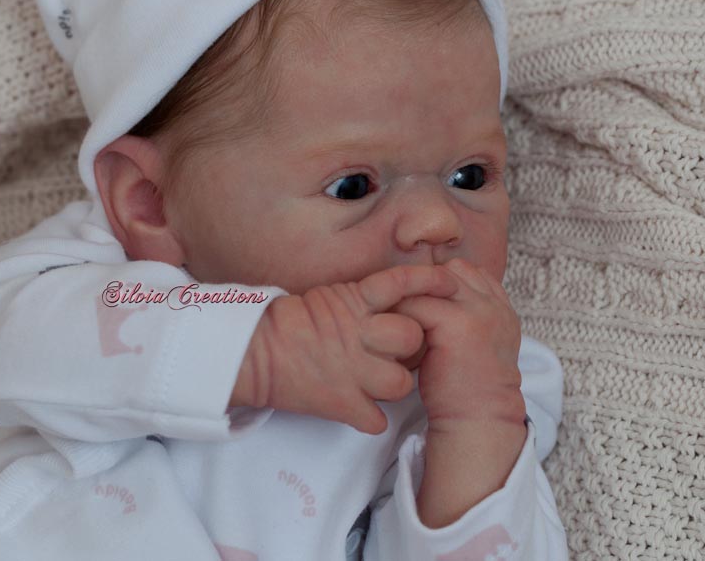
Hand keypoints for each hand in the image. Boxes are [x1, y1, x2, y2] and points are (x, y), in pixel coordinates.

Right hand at [231, 265, 457, 433]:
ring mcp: (351, 370)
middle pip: (411, 338)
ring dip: (394, 384)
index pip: (402, 284)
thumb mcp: (332, 295)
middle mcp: (358, 334)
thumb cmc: (291, 321)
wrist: (254, 352)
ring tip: (379, 381)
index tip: (450, 285)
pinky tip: (363, 409)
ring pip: (401, 383)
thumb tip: (401, 298)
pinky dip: (372, 419)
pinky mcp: (341, 403)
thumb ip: (366, 299)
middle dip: (411, 345)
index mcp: (354, 301)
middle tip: (398, 350)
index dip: (430, 284)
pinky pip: (377, 420)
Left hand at [391, 258, 525, 428]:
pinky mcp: (458, 322)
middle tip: (403, 309)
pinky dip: (400, 315)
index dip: (441, 286)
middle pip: (450, 271)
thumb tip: (430, 300)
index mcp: (502, 310)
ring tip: (395, 319)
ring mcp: (480, 311)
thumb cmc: (467, 392)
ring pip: (432, 282)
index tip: (422, 308)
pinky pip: (417, 303)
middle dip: (425, 286)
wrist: (477, 422)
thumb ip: (465, 320)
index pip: (468, 273)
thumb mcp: (475, 348)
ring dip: (411, 296)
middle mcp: (495, 306)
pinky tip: (393, 334)